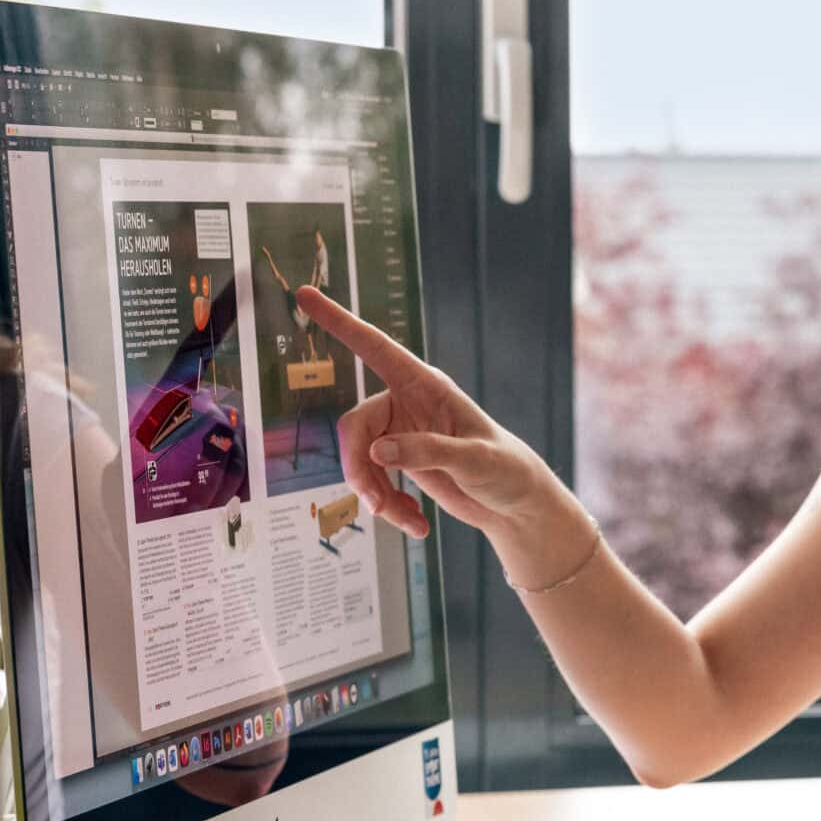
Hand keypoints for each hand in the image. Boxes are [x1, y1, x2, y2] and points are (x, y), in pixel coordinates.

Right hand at [294, 286, 589, 580]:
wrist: (515, 504)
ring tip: (410, 522)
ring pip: (359, 460)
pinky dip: (388, 507)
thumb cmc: (505, 470)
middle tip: (377, 506)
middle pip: (354, 427)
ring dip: (376, 496)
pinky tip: (416, 526)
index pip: (375, 347)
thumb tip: (377, 451)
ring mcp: (399, 432)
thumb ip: (427, 452)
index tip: (305, 294)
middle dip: (359, 469)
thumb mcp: (473, 461)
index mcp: (427, 386)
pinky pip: (372, 481)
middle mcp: (406, 403)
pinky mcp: (398, 460)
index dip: (339, 322)